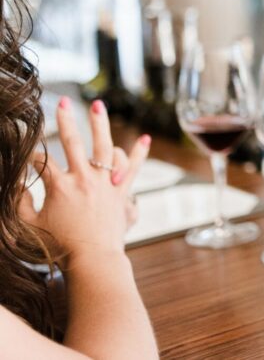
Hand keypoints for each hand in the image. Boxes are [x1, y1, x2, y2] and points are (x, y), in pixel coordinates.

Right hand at [18, 98, 150, 265]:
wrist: (93, 259)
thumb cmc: (59, 247)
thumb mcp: (29, 227)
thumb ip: (20, 204)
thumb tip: (19, 185)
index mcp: (60, 186)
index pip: (41, 161)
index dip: (30, 156)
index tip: (26, 153)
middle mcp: (85, 179)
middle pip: (74, 143)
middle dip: (67, 120)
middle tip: (62, 101)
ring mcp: (106, 183)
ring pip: (105, 147)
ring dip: (101, 125)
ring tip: (98, 106)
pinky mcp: (122, 191)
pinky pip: (134, 168)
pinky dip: (139, 153)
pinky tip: (145, 138)